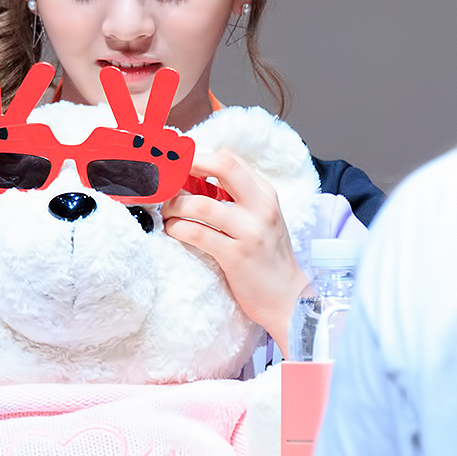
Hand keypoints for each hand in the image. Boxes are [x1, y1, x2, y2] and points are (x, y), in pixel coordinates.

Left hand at [161, 149, 309, 346]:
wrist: (289, 298)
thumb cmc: (269, 258)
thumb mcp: (262, 219)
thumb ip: (238, 198)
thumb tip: (196, 180)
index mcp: (265, 194)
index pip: (229, 159)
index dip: (198, 157)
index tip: (178, 164)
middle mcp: (261, 207)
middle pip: (222, 166)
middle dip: (188, 166)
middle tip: (167, 178)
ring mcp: (250, 232)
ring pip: (200, 204)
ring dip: (174, 205)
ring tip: (167, 212)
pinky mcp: (236, 256)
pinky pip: (196, 233)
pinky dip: (176, 228)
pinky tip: (172, 230)